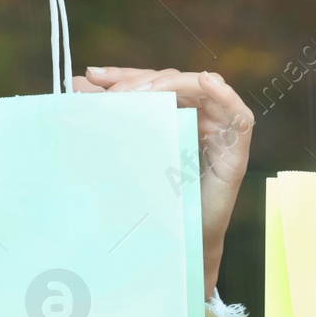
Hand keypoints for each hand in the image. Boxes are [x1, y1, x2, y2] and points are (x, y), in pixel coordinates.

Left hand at [73, 66, 253, 297]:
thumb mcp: (125, 150)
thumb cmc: (153, 197)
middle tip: (115, 94)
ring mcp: (219, 131)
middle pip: (172, 82)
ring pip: (201, 90)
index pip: (149, 82)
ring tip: (144, 92)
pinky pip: (238, 116)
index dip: (123, 74)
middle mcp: (198, 116)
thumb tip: (76, 84)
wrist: (176, 242)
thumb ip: (108, 117)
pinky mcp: (235, 150)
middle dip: (141, 83)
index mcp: (173, 112)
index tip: (92, 77)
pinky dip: (226, 95)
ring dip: (172, 85)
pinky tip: (207, 82)